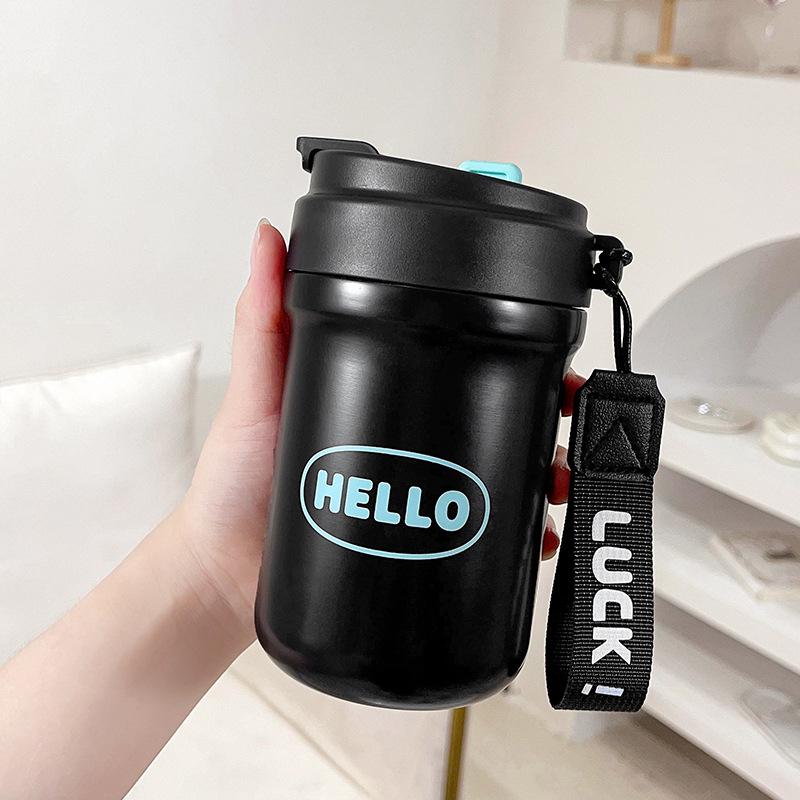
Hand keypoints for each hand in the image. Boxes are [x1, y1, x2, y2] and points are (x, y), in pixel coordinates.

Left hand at [178, 219, 581, 636]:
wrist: (228, 576)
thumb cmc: (233, 486)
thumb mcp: (253, 393)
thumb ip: (260, 320)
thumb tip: (267, 237)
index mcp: (380, 391)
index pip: (456, 357)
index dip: (507, 346)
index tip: (542, 343)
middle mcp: (407, 435)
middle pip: (497, 410)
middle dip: (546, 409)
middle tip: (566, 414)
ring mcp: (418, 487)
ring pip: (503, 468)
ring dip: (544, 469)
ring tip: (556, 481)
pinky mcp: (419, 536)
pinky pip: (483, 530)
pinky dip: (521, 528)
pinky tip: (537, 533)